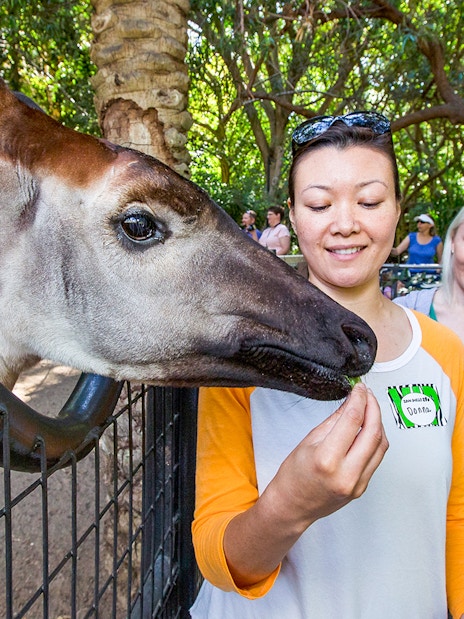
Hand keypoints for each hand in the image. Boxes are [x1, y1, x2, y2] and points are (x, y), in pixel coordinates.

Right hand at [223, 383, 387, 588]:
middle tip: (368, 394)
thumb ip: (334, 421)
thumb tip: (351, 402)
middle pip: (372, 432)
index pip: (353, 420)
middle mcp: (346, 473)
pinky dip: (375, 440)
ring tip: (369, 409)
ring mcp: (357, 484)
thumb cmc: (293, 475)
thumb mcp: (309, 440)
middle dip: (373, 408)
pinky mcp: (362, 488)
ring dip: (378, 423)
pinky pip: (376, 459)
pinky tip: (368, 429)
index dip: (359, 399)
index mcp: (327, 459)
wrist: (292, 506)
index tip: (359, 388)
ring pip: (380, 446)